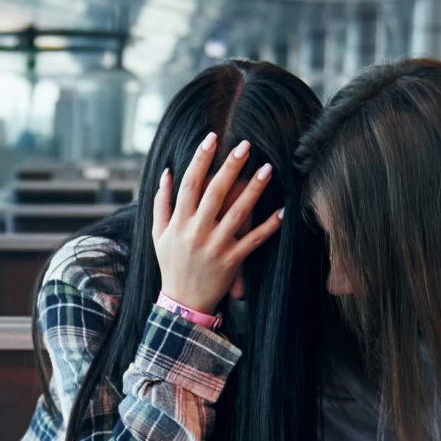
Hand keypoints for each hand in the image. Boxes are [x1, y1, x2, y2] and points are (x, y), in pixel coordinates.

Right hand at [152, 131, 281, 315]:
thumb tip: (166, 172)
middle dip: (230, 166)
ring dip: (254, 190)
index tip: (212, 138)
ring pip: (237, 213)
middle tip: (245, 145)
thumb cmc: (171, 263)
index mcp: (179, 221)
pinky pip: (253, 240)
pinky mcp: (232, 260)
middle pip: (215, 192)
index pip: (189, 183)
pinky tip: (281, 211)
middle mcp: (196, 231)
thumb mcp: (159, 233)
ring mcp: (215, 246)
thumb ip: (161, 202)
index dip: (200, 159)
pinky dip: (268, 227)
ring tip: (267, 169)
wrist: (182, 302)